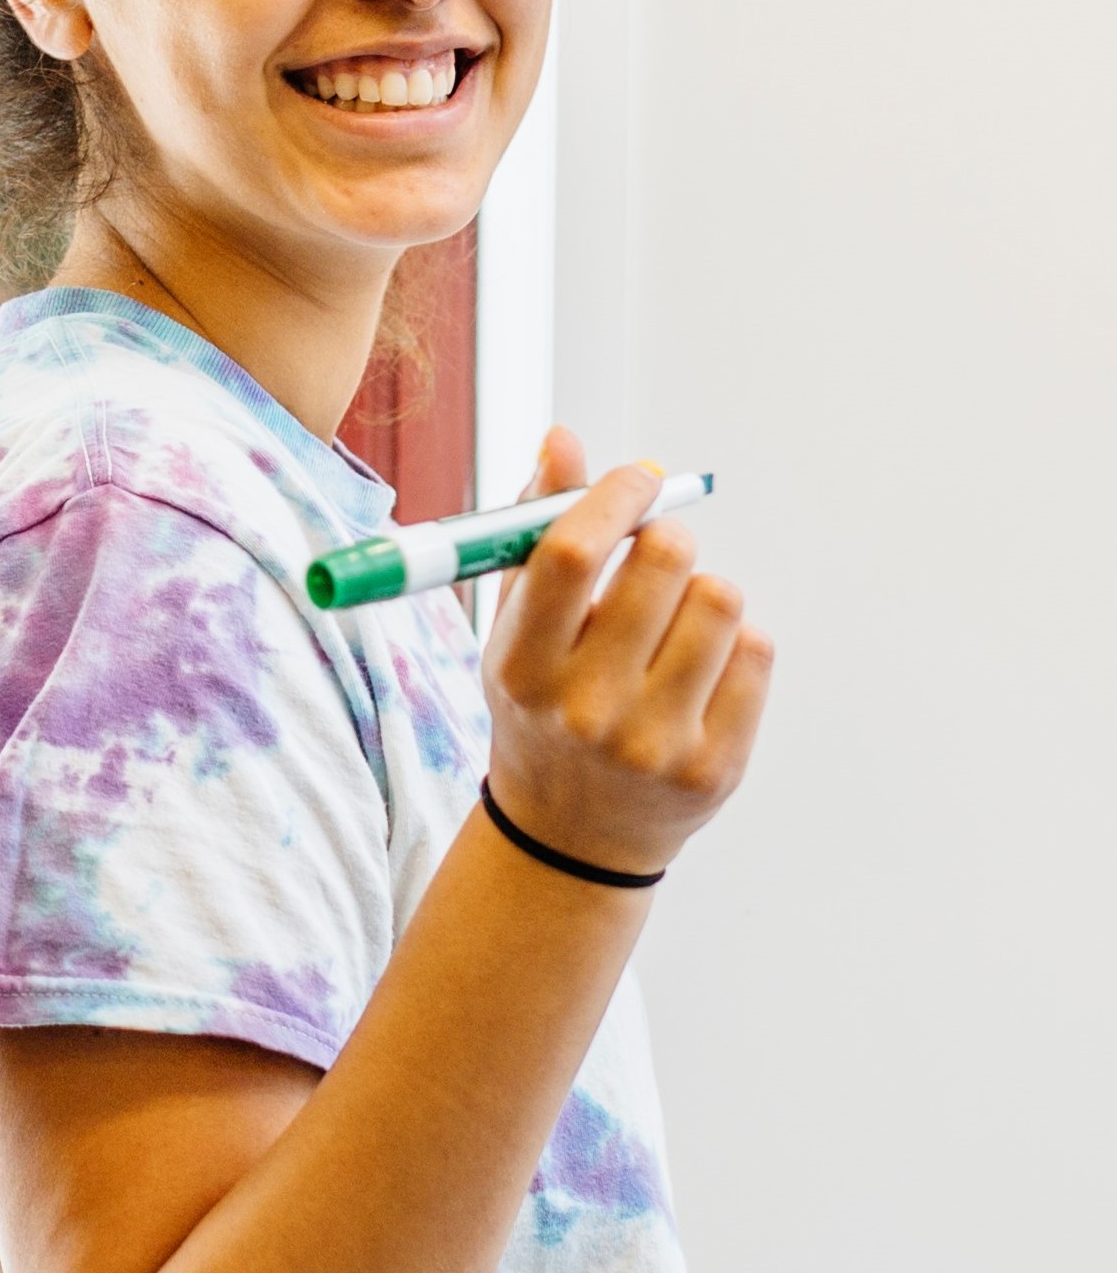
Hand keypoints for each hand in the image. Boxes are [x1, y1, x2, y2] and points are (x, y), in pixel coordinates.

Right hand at [481, 428, 773, 876]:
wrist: (570, 833)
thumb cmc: (540, 704)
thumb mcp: (514, 630)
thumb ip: (534, 532)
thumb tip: (563, 439)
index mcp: (522, 667)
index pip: (571, 553)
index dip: (613, 495)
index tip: (637, 477)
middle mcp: (586, 708)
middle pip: (664, 560)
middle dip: (666, 538)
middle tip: (653, 556)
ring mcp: (655, 743)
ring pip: (721, 598)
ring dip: (701, 592)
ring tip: (673, 624)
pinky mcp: (716, 765)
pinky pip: (757, 651)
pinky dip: (733, 645)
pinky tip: (697, 672)